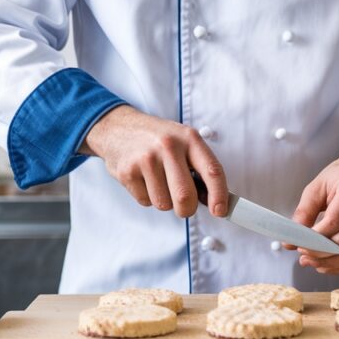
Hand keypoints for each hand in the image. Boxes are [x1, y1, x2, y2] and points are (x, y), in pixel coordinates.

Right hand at [81, 105, 227, 217]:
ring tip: (160, 181)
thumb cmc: (158, 138)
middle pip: (185, 196)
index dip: (219, 195)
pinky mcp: (127, 172)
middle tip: (185, 206)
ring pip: (164, 204)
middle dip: (188, 209)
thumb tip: (215, 200)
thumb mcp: (184, 141)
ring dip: (165, 201)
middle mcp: (168, 147)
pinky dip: (148, 197)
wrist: (118, 128)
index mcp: (189, 138)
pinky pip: (146, 201)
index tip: (220, 211)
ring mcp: (146, 159)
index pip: (212, 171)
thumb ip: (200, 168)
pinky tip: (144, 180)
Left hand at [291, 142, 338, 274]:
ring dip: (332, 264)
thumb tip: (290, 242)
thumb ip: (303, 214)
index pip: (334, 221)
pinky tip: (328, 264)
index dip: (315, 239)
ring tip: (313, 262)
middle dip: (322, 254)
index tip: (300, 245)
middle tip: (304, 256)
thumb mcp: (316, 188)